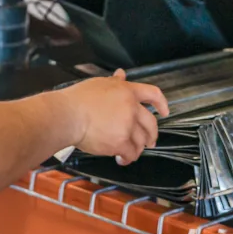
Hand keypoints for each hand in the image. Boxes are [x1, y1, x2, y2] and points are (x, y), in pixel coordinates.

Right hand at [55, 69, 169, 165]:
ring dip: (138, 148)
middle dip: (151, 134)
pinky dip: (128, 158)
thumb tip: (121, 74)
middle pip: (151, 123)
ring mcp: (127, 126)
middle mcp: (131, 108)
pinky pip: (131, 153)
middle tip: (149, 141)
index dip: (162, 103)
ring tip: (130, 152)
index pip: (153, 94)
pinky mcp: (120, 142)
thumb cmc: (77, 99)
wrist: (67, 115)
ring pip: (141, 141)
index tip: (165, 111)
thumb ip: (114, 82)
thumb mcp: (98, 84)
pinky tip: (122, 159)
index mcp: (126, 91)